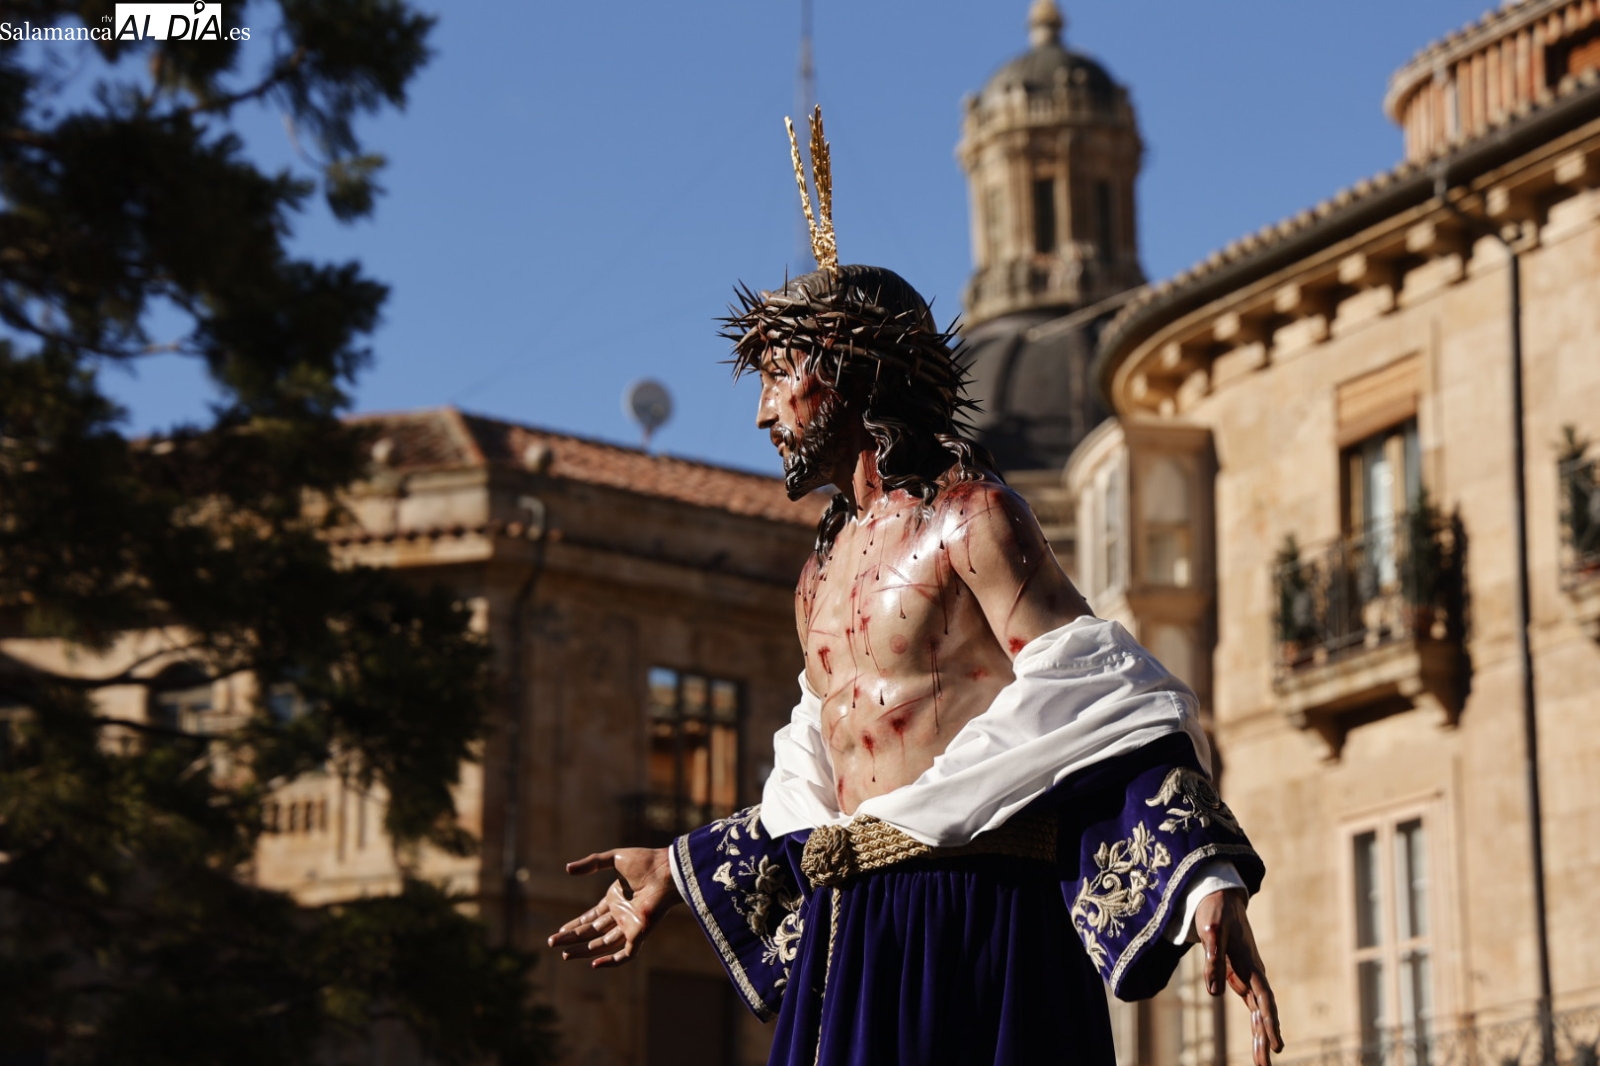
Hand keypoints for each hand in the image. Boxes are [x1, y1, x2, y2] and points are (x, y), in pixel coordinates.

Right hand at [548, 847, 678, 968]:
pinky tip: (594, 964)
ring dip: (584, 951)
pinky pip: (625, 954)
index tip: (559, 931)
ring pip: (603, 945)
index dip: (575, 925)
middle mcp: (621, 914)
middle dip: (572, 938)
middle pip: (592, 932)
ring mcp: (630, 925)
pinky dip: (611, 961)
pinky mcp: (639, 933)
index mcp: (615, 899)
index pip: (591, 917)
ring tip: (565, 954)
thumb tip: (567, 869)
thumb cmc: (645, 862)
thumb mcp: (614, 858)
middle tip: (552, 943)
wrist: (667, 870)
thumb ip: (592, 863)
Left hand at [1197, 888, 1283, 1065]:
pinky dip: (1255, 1022)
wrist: (1222, 898)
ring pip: (1258, 1011)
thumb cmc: (1216, 912)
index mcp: (1249, 962)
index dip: (1270, 1021)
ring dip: (1260, 1036)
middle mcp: (1253, 972)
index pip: (1263, 997)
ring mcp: (1249, 975)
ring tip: (1262, 1064)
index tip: (1277, 1045)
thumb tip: (1213, 994)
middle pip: (1263, 1010)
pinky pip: (1251, 1004)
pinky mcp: (1241, 976)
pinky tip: (1259, 1042)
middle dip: (1265, 1038)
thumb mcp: (1211, 931)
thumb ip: (1212, 960)